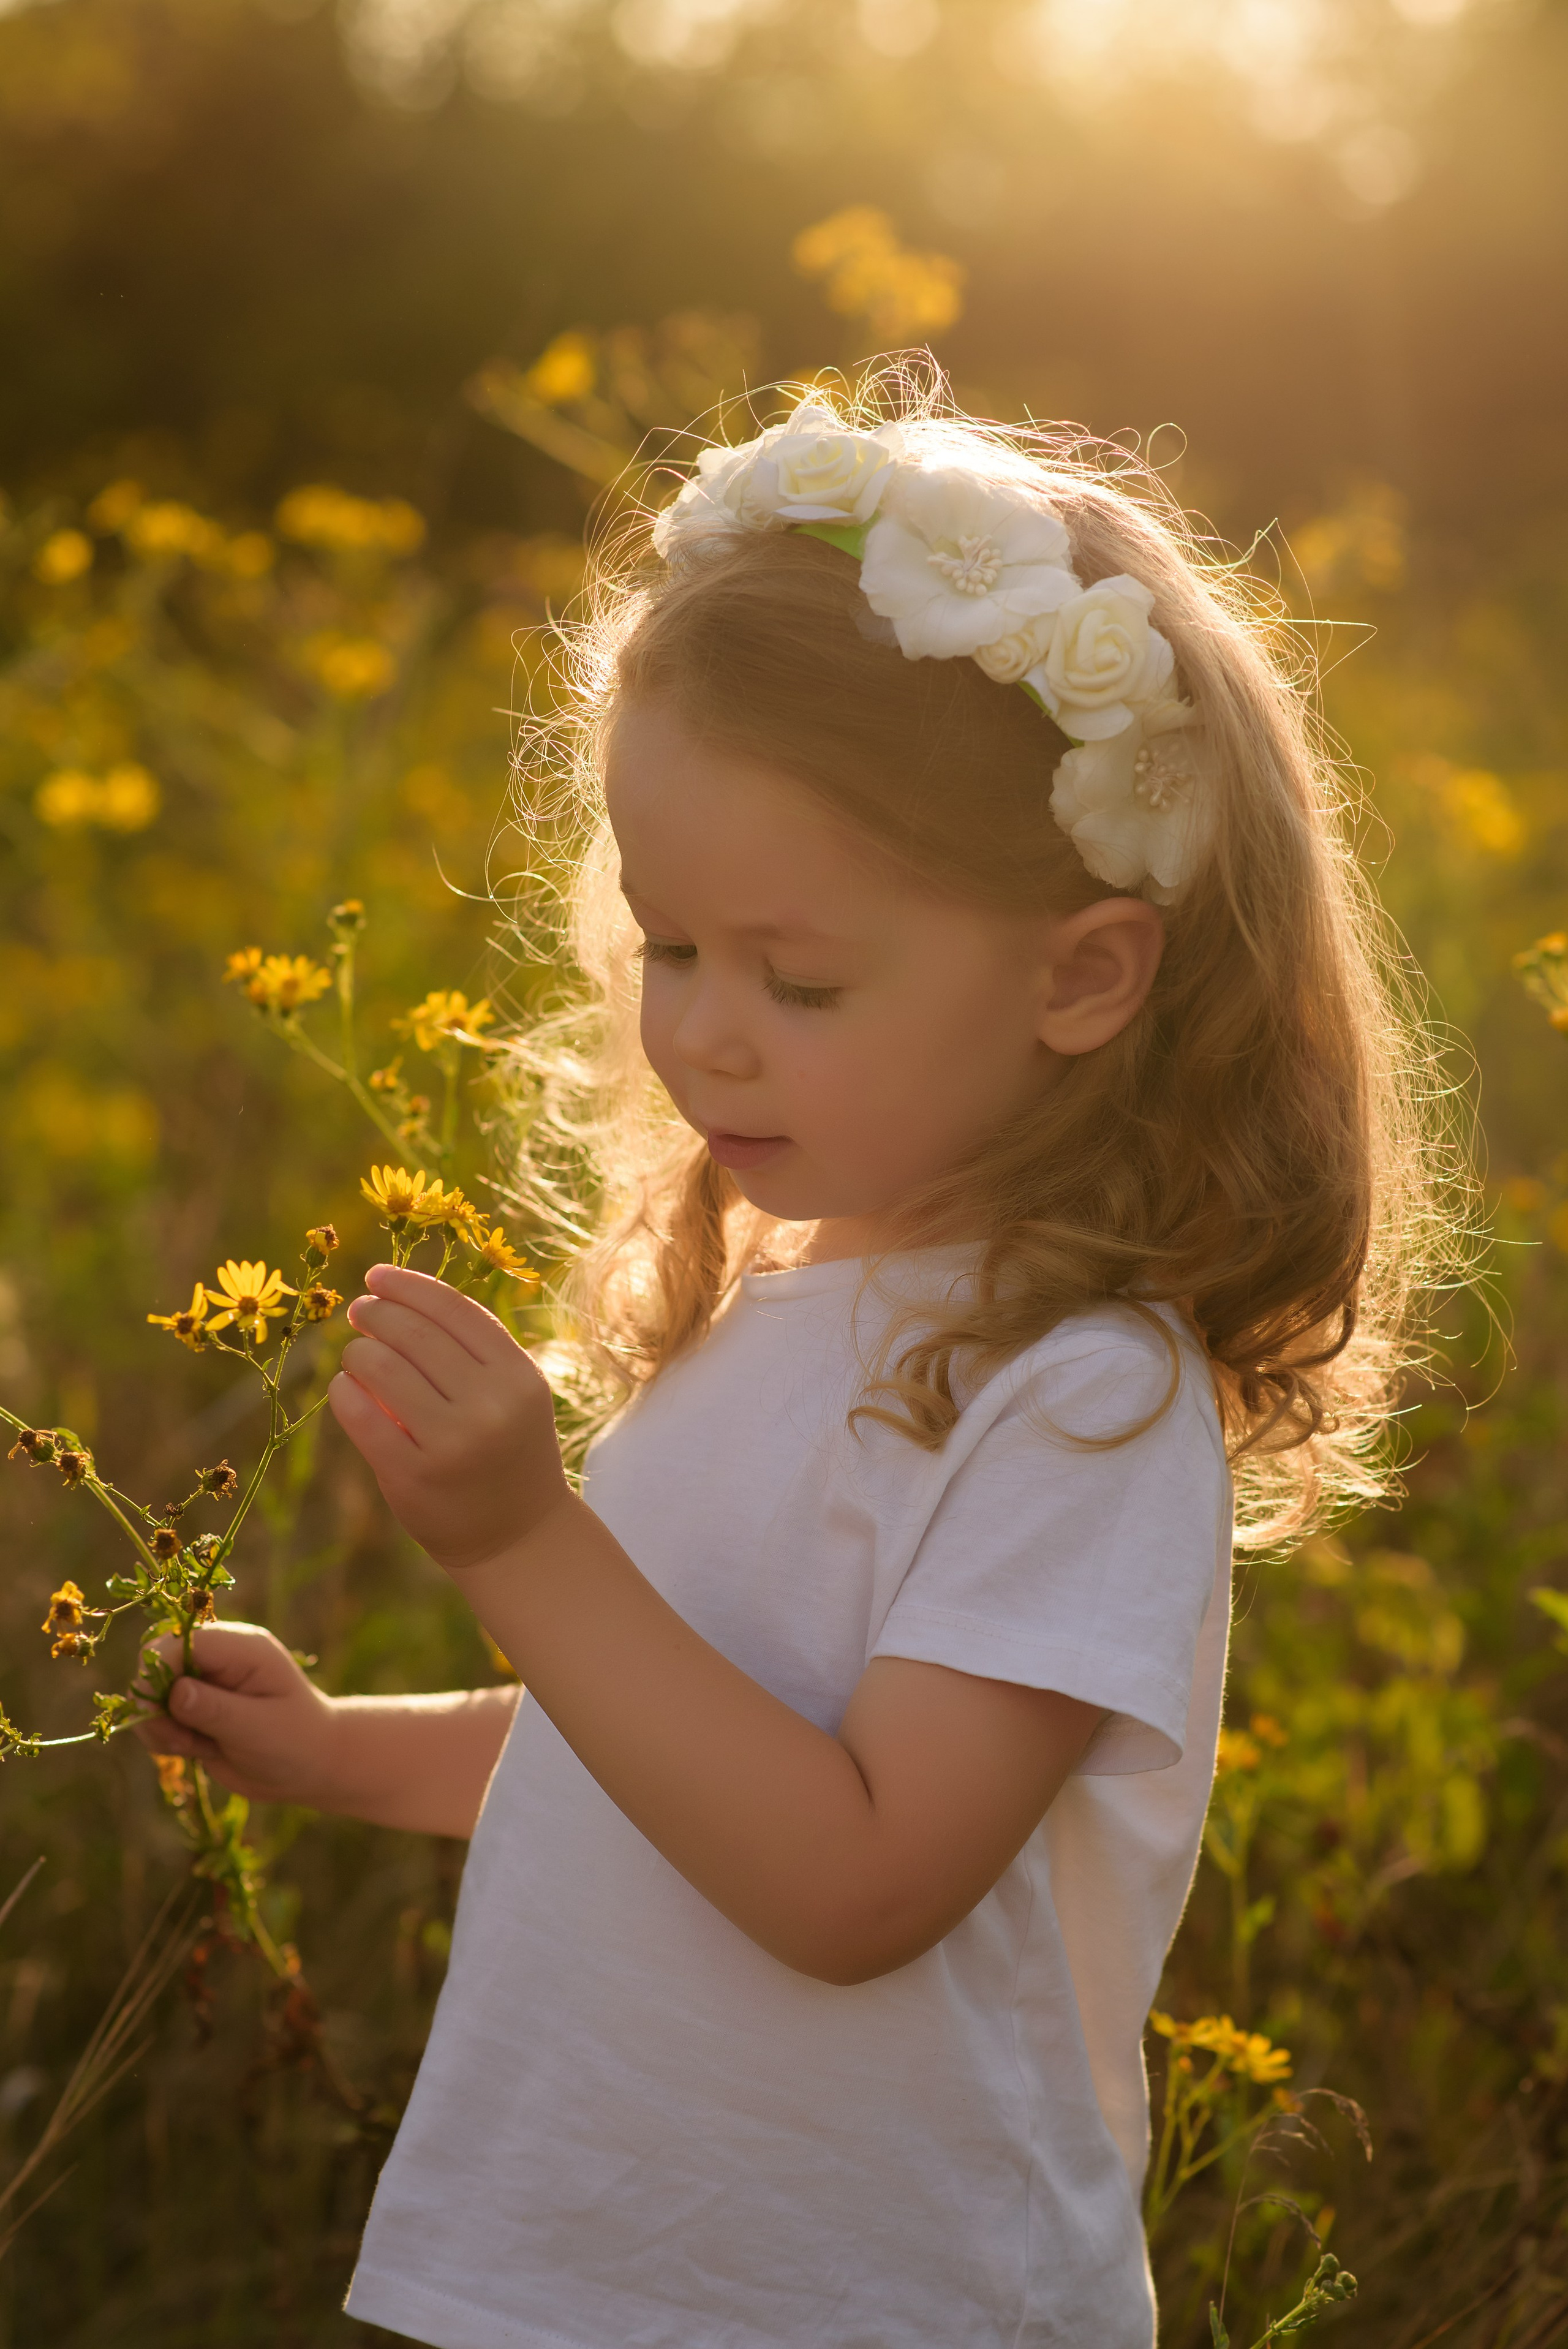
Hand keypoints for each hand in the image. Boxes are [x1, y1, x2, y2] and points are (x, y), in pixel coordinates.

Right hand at [132, 1621, 342, 1804]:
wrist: (309, 1766)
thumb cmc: (296, 1742)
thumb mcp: (259, 1728)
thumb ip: (216, 1709)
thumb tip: (175, 1692)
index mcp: (241, 1647)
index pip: (181, 1641)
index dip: (157, 1672)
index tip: (155, 1713)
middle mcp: (219, 1658)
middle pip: (156, 1661)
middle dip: (154, 1703)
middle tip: (181, 1740)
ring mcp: (204, 1682)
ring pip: (150, 1692)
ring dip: (159, 1725)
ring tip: (194, 1747)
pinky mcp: (194, 1707)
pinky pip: (156, 1716)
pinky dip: (164, 1737)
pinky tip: (197, 1750)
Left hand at [329, 1262, 569, 1571]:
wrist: (519, 1537)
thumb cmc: (508, 1451)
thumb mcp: (514, 1394)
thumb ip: (473, 1351)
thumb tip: (395, 1295)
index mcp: (519, 1377)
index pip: (455, 1309)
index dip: (410, 1284)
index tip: (377, 1275)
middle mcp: (490, 1405)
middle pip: (415, 1333)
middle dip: (376, 1313)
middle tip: (359, 1311)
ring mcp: (452, 1442)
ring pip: (382, 1367)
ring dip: (358, 1351)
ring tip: (356, 1355)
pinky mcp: (413, 1475)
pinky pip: (361, 1415)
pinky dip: (344, 1392)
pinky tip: (345, 1388)